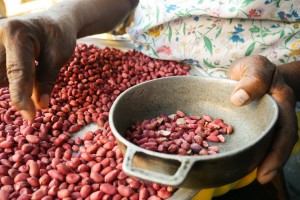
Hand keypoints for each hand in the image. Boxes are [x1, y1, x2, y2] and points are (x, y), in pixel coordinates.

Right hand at [0, 14, 76, 119]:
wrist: (52, 21)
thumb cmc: (58, 35)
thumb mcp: (59, 56)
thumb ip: (47, 80)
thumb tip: (39, 106)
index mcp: (16, 34)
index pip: (17, 71)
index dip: (21, 97)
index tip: (30, 115)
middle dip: (9, 88)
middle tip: (27, 109)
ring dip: (8, 84)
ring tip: (33, 83)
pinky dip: (9, 81)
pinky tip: (27, 78)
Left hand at [228, 55, 297, 183]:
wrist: (254, 71)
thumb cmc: (254, 69)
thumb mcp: (254, 66)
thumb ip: (251, 78)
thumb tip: (239, 99)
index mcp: (280, 101)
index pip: (284, 129)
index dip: (278, 151)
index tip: (265, 168)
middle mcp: (277, 114)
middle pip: (280, 141)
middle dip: (273, 162)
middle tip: (261, 178)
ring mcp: (266, 120)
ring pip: (269, 142)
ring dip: (262, 159)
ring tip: (253, 175)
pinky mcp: (254, 123)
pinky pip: (255, 138)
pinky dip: (251, 151)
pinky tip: (242, 160)